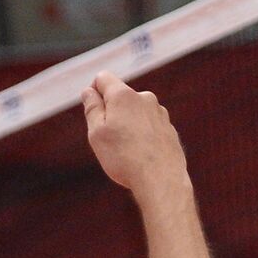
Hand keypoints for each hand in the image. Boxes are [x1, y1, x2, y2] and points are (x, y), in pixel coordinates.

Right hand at [81, 72, 188, 196]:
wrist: (160, 179)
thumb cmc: (124, 157)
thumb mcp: (97, 133)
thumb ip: (92, 109)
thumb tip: (88, 91)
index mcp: (123, 96)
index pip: (103, 78)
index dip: (92, 91)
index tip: (91, 111)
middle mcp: (144, 98)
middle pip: (120, 97)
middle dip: (110, 112)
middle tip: (106, 139)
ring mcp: (159, 113)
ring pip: (135, 112)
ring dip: (126, 125)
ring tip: (125, 151)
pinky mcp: (168, 128)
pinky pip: (148, 126)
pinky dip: (141, 136)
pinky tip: (139, 155)